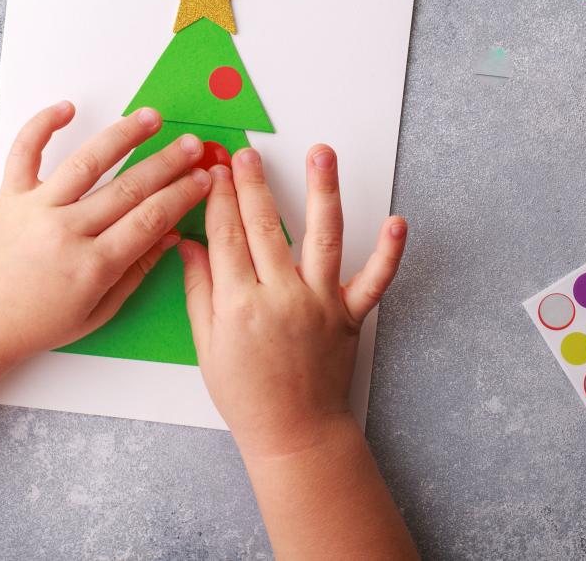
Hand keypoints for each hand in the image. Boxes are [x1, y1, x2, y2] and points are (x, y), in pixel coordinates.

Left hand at [0, 101, 210, 371]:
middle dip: (167, 164)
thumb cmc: (36, 324)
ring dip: (123, 135)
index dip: (181, 196)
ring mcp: (36, 210)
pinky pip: (25, 152)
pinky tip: (66, 107)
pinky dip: (42, 126)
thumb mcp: (96, 312)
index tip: (204, 178)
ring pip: (87, 163)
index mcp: (92, 266)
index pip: (149, 220)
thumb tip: (170, 235)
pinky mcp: (9, 197)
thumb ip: (135, 272)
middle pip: (128, 188)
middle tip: (193, 145)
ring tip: (151, 117)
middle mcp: (66, 232)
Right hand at [181, 145, 406, 459]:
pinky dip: (389, 252)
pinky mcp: (350, 316)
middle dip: (253, 184)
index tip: (215, 170)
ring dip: (322, 191)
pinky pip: (374, 281)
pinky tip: (397, 221)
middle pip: (264, 227)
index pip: (225, 236)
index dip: (219, 199)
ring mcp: (320, 304)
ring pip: (322, 237)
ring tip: (321, 154)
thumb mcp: (207, 345)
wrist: (295, 434)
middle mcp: (281, 297)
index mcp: (239, 305)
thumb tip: (188, 243)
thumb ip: (199, 290)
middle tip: (246, 152)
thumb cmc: (246, 395)